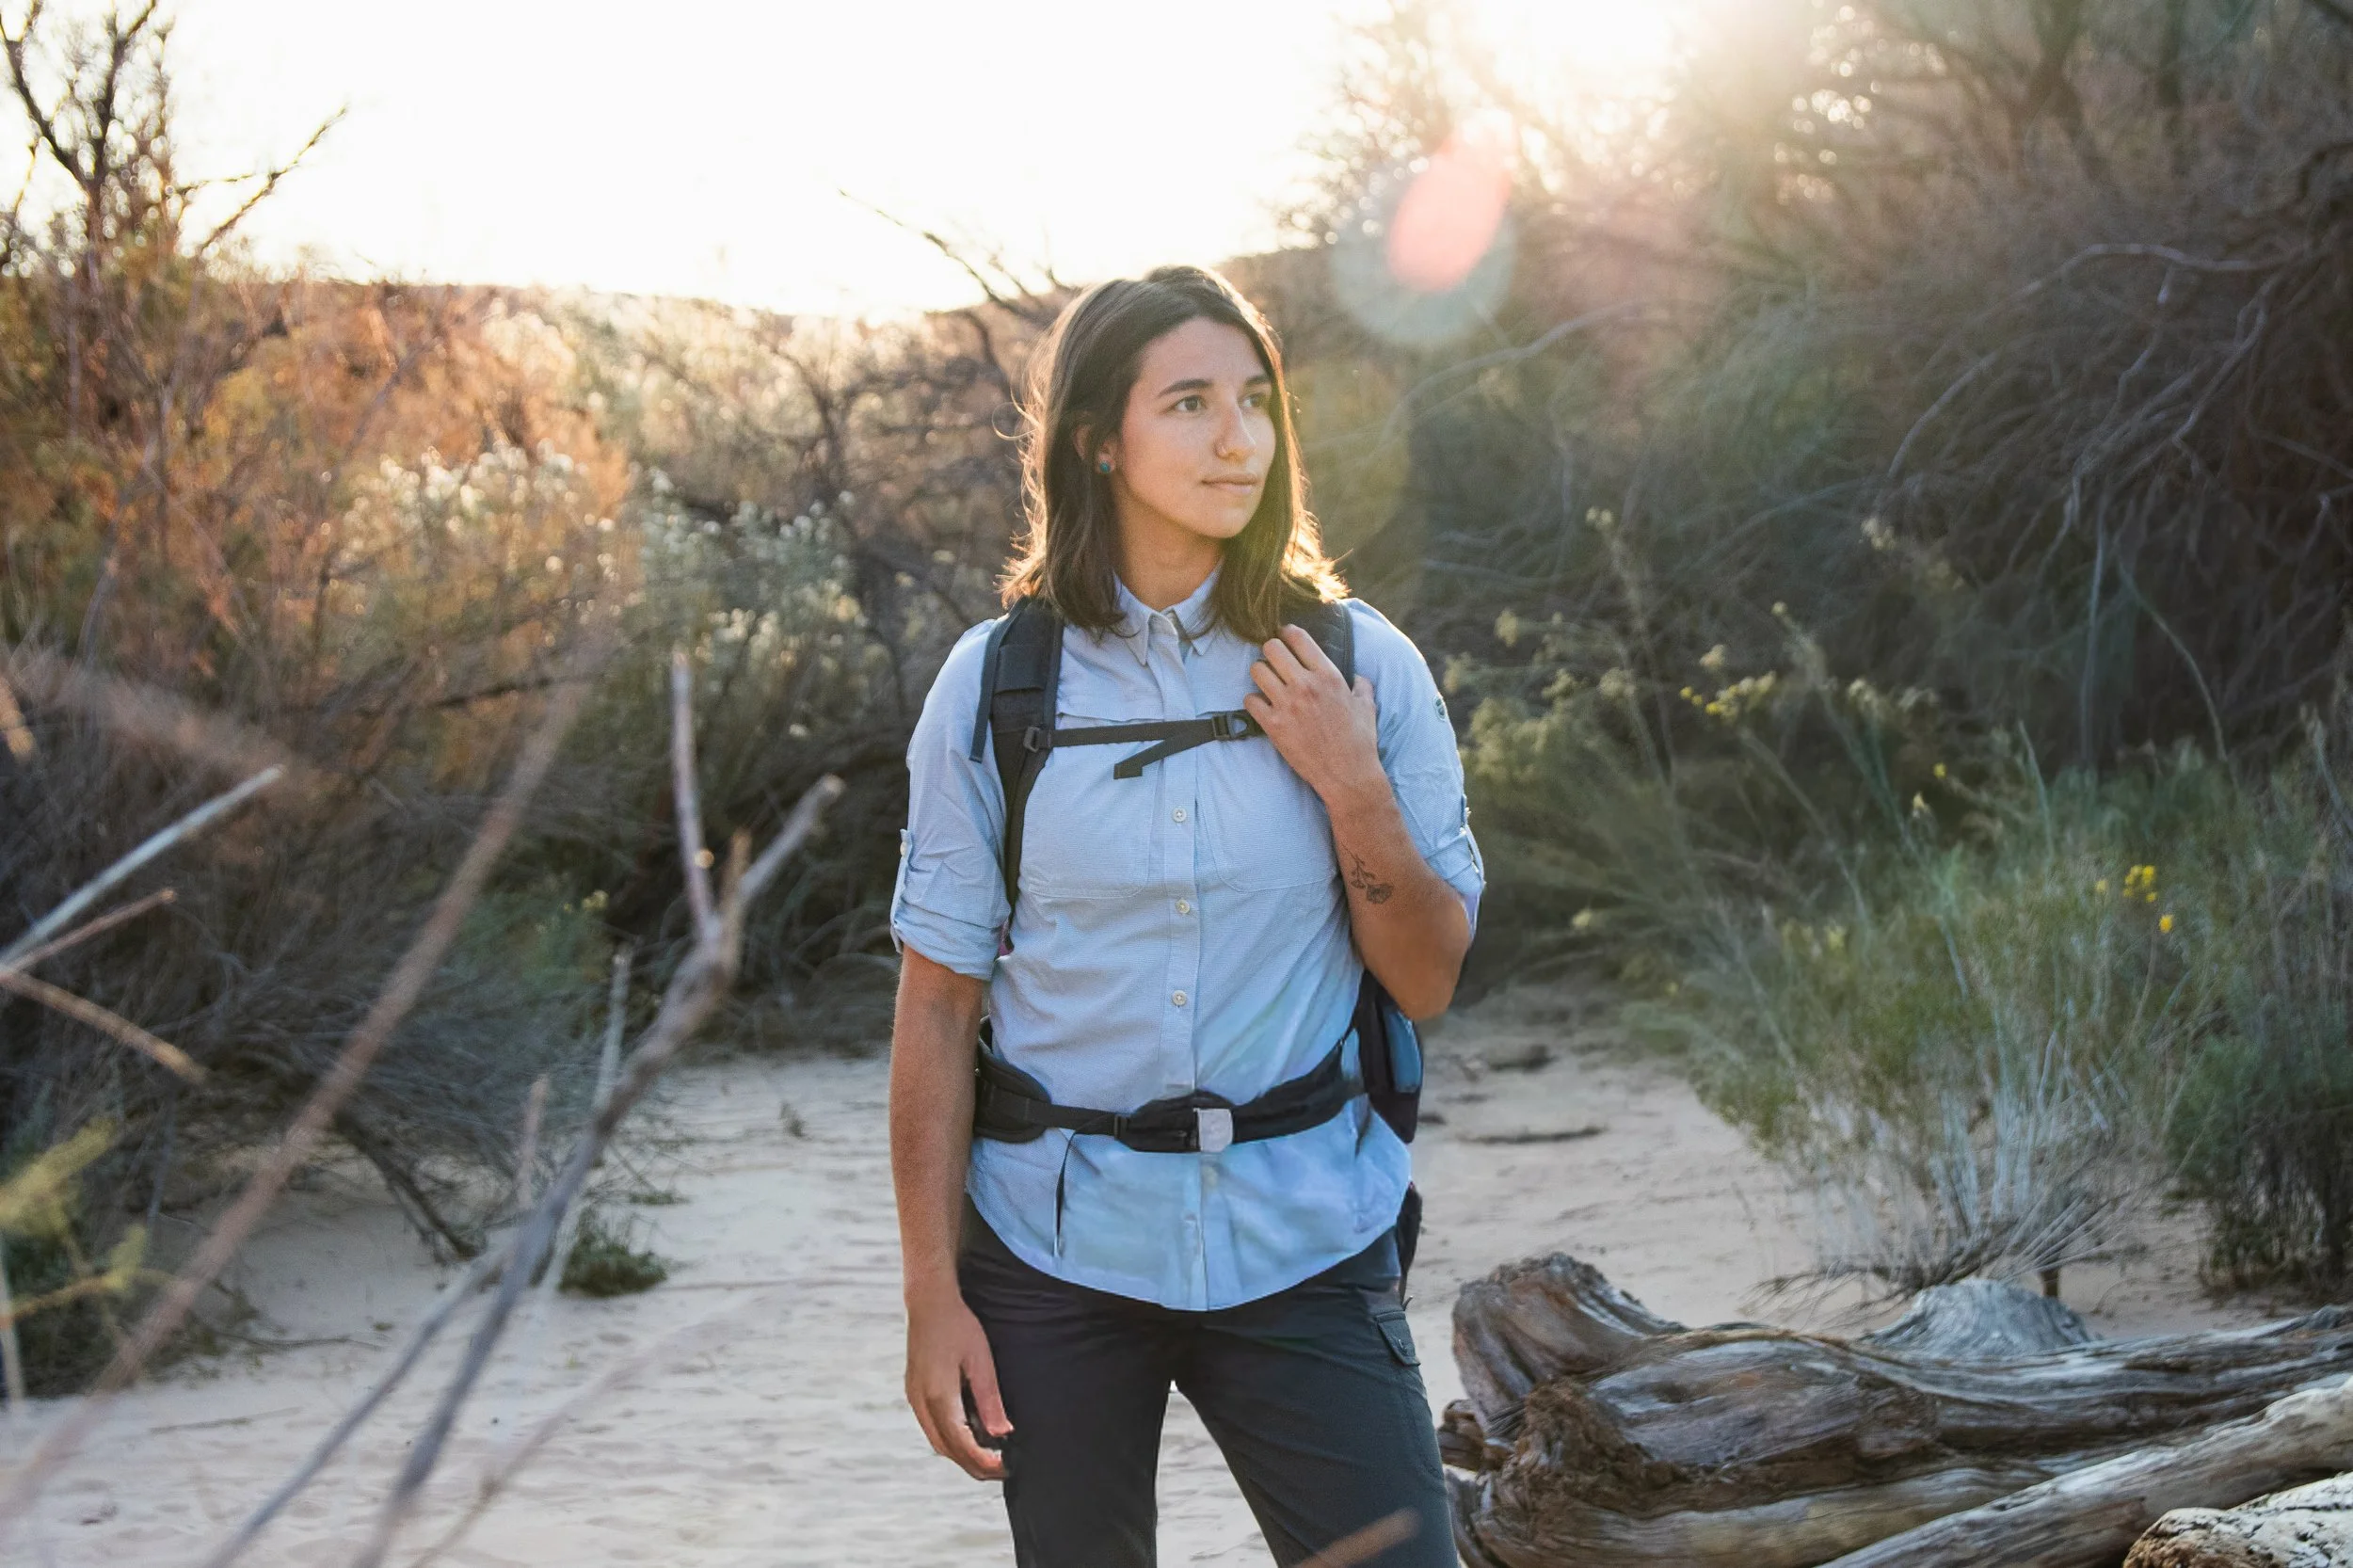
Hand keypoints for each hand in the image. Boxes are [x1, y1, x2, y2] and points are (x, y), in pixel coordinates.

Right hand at [904, 1283, 1010, 1479]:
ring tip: (986, 1458)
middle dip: (972, 1465)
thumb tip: (1002, 1434)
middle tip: (999, 1470)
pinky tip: (967, 1436)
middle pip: (946, 1448)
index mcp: (939, 1396)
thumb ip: (990, 1400)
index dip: (982, 1461)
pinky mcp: (913, 1391)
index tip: (1004, 1467)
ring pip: (936, 1440)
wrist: (929, 1302)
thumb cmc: (958, 1326)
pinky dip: (949, 1439)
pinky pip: (930, 1426)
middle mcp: (921, 1402)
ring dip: (959, 1454)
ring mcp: (914, 1397)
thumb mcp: (981, 1361)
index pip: (961, 1443)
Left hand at [1244, 624, 1382, 803]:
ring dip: (1261, 674)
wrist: (1348, 775)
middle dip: (1271, 651)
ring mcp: (1287, 704)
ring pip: (1257, 670)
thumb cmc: (1360, 741)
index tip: (1285, 637)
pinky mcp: (1273, 725)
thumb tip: (1358, 677)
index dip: (1287, 633)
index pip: (1298, 637)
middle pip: (1271, 648)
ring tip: (1268, 682)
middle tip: (1275, 661)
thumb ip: (1362, 685)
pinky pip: (1250, 700)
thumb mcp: (1367, 706)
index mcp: (1328, 675)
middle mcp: (1305, 685)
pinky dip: (1254, 701)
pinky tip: (1263, 706)